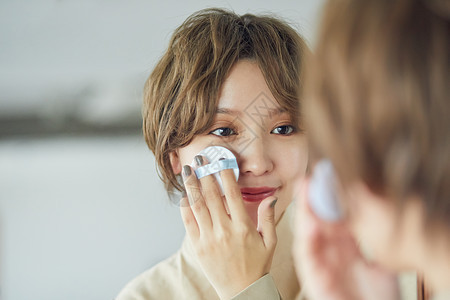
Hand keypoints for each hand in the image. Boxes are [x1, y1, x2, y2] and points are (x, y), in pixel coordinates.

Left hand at [180, 156, 277, 298]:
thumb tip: (270, 198)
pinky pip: (188, 222)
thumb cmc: (257, 266)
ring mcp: (208, 238)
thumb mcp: (269, 242)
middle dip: (205, 172)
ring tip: (187, 169)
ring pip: (197, 205)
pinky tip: (185, 195)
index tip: (221, 160)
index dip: (225, 174)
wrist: (242, 291)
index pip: (232, 194)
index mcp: (243, 227)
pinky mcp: (198, 247)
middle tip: (200, 157)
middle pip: (212, 195)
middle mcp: (224, 230)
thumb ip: (268, 218)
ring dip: (191, 184)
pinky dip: (185, 206)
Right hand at [293, 178, 399, 299]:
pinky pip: (307, 257)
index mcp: (343, 248)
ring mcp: (319, 266)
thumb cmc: (379, 298)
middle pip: (316, 221)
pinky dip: (306, 240)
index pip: (332, 218)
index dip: (328, 198)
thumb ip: (368, 240)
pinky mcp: (314, 280)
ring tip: (305, 191)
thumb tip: (370, 212)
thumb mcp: (378, 262)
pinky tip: (310, 223)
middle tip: (310, 176)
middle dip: (312, 198)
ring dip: (305, 213)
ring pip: (307, 234)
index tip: (326, 177)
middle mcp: (329, 254)